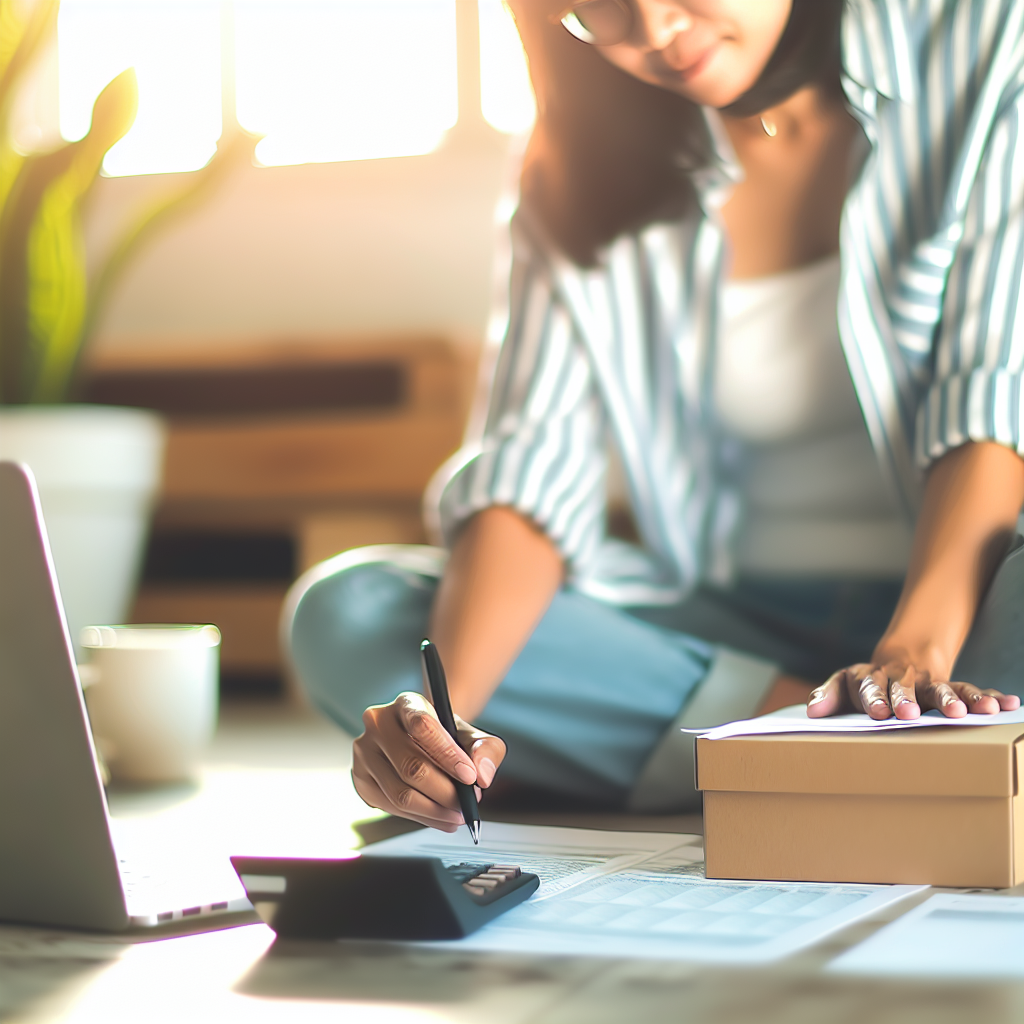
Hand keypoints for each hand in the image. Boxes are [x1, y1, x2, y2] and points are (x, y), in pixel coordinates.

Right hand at [352, 691, 505, 830]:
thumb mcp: (471, 734)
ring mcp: (364, 752)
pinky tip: (438, 817)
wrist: (422, 742)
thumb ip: (486, 749)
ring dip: (434, 811)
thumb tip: (483, 775)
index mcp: (406, 703)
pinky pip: (390, 807)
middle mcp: (378, 723)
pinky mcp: (360, 778)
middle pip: (411, 766)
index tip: (469, 777)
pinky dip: (419, 818)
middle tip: (466, 805)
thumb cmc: (445, 737)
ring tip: (456, 815)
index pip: (423, 726)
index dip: (448, 755)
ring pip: (399, 793)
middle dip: (445, 792)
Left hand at [806, 660, 1019, 719]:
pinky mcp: (952, 687)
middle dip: (909, 700)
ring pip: (943, 688)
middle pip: (905, 687)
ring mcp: (929, 682)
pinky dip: (989, 696)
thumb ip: (828, 696)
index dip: (874, 699)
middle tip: (913, 714)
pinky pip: (973, 690)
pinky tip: (1007, 704)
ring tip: (969, 712)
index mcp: (872, 678)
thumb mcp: (846, 685)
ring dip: (955, 699)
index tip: (878, 714)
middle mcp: (902, 679)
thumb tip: (810, 710)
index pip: (870, 686)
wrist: (903, 659)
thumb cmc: (869, 682)